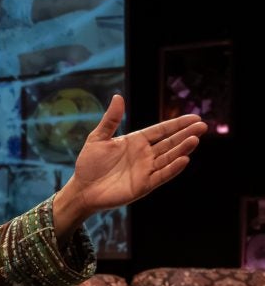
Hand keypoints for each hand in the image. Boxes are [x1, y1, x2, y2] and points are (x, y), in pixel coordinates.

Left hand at [53, 94, 205, 238]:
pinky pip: (161, 175)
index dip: (177, 124)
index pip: (161, 130)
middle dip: (186, 134)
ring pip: (169, 158)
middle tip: (202, 126)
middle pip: (170, 142)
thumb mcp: (98, 138)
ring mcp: (145, 170)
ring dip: (182, 149)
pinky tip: (183, 159)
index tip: (194, 118)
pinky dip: (172, 168)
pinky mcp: (143, 185)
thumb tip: (118, 97)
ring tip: (195, 139)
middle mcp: (144, 155)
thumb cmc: (89, 164)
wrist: (82, 189)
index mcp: (136, 142)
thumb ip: (111, 119)